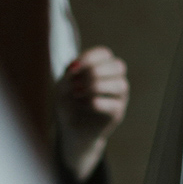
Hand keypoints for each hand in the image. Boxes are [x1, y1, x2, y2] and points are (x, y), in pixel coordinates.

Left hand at [55, 45, 129, 183]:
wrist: (71, 130)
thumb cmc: (68, 104)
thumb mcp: (62, 88)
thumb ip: (68, 76)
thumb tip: (75, 66)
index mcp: (102, 68)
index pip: (105, 54)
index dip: (90, 57)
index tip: (73, 68)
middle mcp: (114, 80)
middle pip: (118, 66)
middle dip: (95, 71)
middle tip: (77, 82)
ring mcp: (119, 97)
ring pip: (121, 85)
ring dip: (96, 86)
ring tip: (78, 93)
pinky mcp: (117, 113)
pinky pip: (113, 105)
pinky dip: (94, 102)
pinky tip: (81, 104)